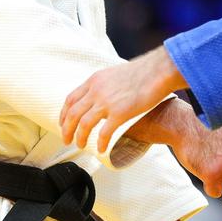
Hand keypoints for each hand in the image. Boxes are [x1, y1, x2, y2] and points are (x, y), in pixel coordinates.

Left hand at [60, 47, 186, 153]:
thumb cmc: (142, 72)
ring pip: (84, 124)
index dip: (64, 114)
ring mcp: (107, 102)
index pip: (70, 99)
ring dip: (80, 137)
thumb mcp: (114, 73)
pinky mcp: (120, 113)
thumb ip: (104, 85)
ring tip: (80, 145)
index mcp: (94, 80)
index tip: (63, 123)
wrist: (158, 71)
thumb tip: (101, 95)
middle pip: (72, 114)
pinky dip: (100, 143)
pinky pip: (104, 132)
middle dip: (66, 129)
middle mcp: (96, 91)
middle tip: (66, 140)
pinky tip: (101, 149)